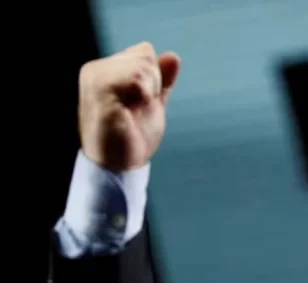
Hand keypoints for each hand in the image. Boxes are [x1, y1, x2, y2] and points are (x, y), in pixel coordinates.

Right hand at [78, 41, 180, 170]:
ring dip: (149, 92)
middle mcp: (94, 70)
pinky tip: (130, 113)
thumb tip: (173, 56)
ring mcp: (95, 80)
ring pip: (143, 65)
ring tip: (132, 112)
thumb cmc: (132, 137)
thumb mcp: (151, 104)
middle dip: (153, 84)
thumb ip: (162, 80)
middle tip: (136, 110)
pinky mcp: (100, 93)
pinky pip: (136, 77)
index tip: (140, 103)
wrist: (119, 167)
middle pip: (145, 54)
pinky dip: (144, 96)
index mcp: (104, 69)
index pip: (144, 51)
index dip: (154, 79)